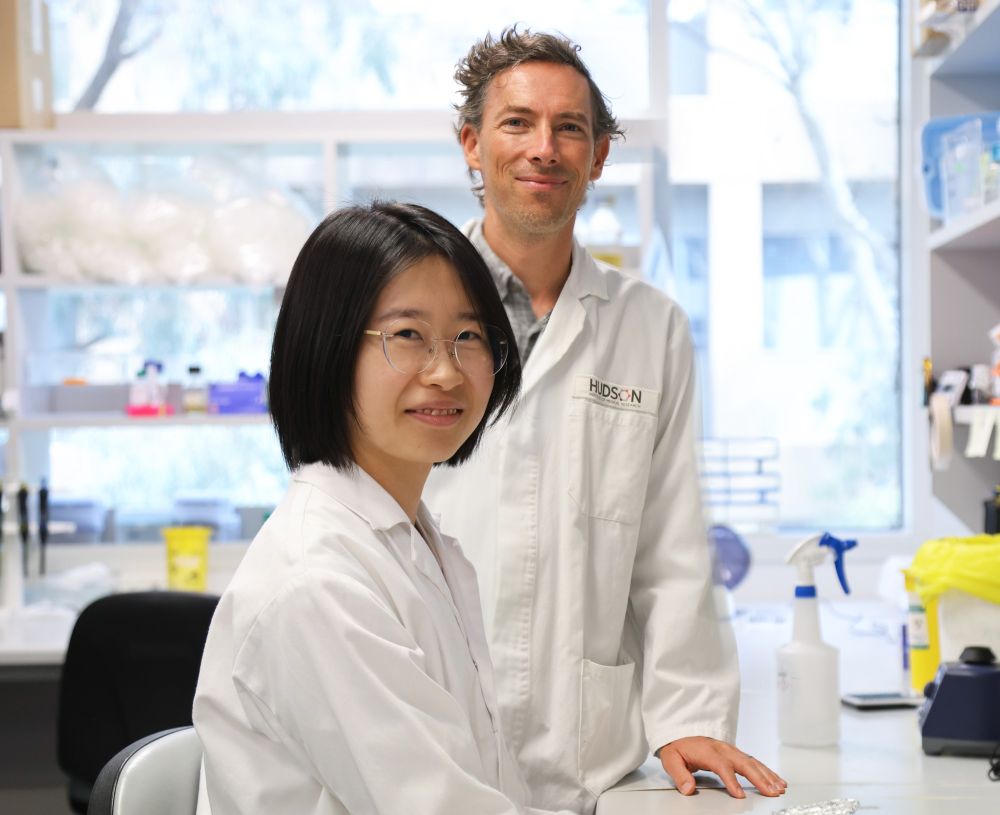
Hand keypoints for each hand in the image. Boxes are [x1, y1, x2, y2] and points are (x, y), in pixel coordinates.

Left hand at [657, 736, 786, 798]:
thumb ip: (679, 774)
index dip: (731, 780)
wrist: (682, 733)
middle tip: (771, 792)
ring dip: (767, 775)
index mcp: (707, 751)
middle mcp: (723, 749)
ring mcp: (731, 750)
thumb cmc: (678, 748)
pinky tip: (777, 780)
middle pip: (743, 763)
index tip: (739, 795)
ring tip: (779, 788)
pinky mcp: (736, 754)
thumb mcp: (670, 760)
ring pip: (752, 762)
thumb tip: (688, 789)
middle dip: (759, 778)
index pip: (722, 766)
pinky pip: (754, 762)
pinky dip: (767, 771)